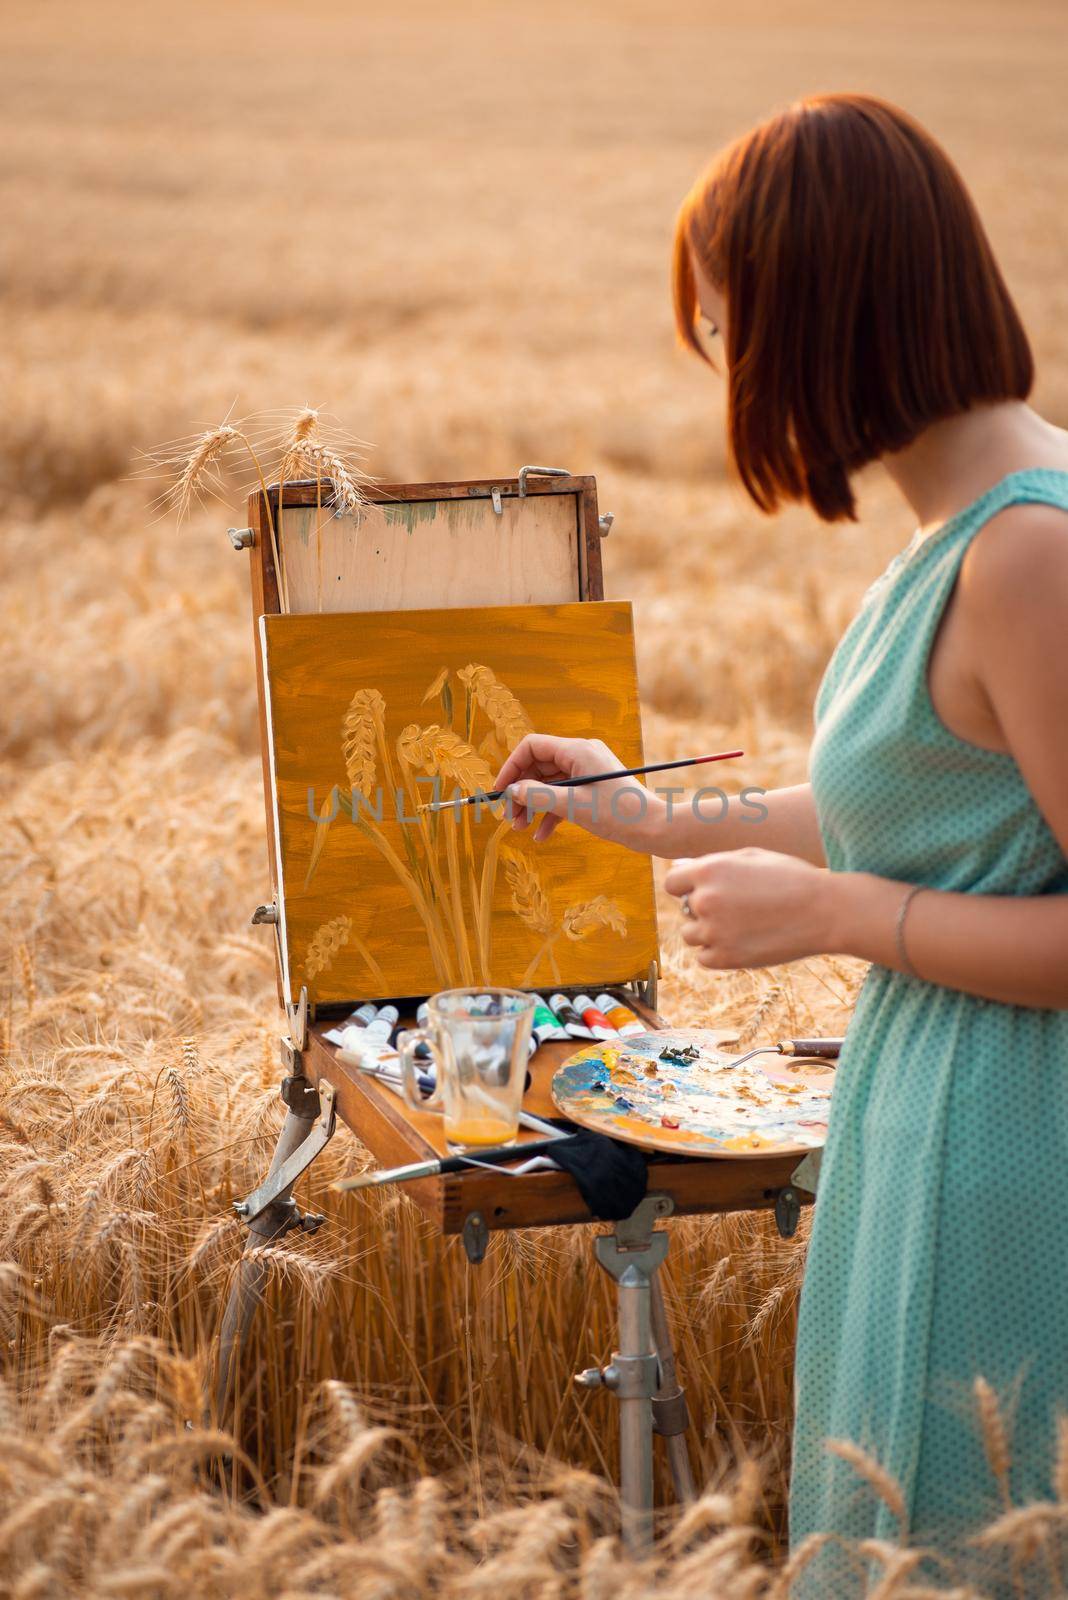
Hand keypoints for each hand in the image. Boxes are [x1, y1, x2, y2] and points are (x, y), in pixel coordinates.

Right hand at [493, 733, 665, 847]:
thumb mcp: (573, 806)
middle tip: (510, 818)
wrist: (654, 828)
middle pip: (538, 766)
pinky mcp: (593, 788)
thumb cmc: (618, 814)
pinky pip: (563, 796)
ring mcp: (588, 772)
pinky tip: (541, 835)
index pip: (532, 747)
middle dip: (521, 792)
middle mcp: (581, 755)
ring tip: (521, 829)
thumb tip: (512, 791)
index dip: (512, 767)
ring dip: (533, 805)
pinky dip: (550, 813)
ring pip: (548, 783)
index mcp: (577, 750)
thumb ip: (538, 796)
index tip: (500, 792)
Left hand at [664, 847, 840, 967]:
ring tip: (744, 924)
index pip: (673, 883)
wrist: (825, 911)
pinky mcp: (726, 959)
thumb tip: (679, 868)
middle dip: (704, 908)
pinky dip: (719, 952)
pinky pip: (704, 958)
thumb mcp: (751, 856)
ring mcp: (714, 932)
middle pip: (685, 909)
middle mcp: (705, 900)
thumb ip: (712, 863)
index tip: (709, 890)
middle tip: (740, 907)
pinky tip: (744, 940)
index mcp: (709, 870)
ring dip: (709, 931)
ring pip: (692, 935)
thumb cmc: (790, 877)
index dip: (689, 886)